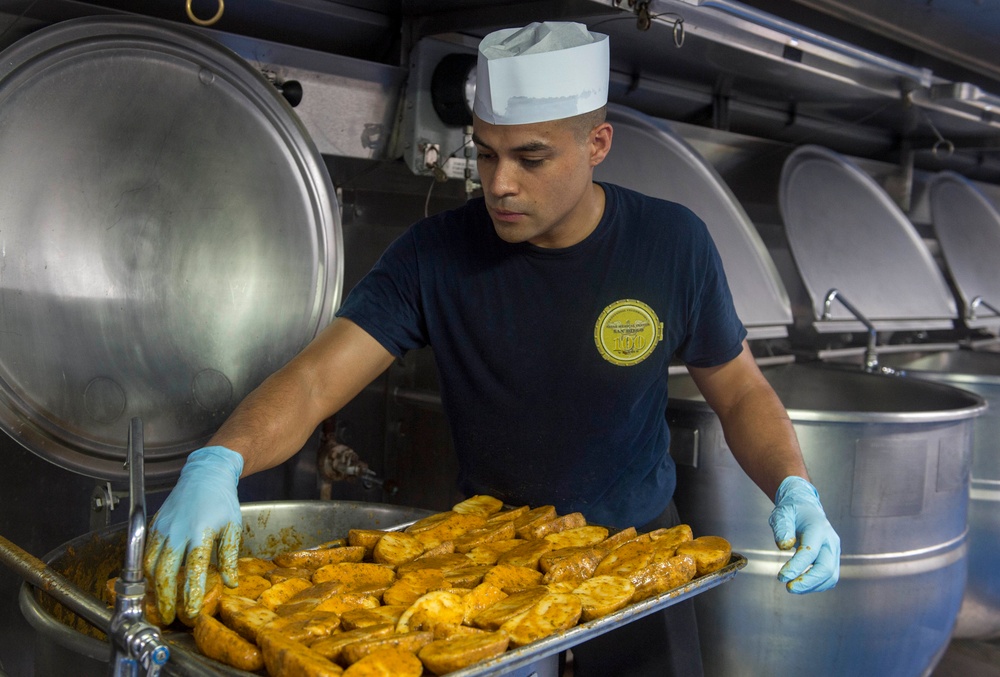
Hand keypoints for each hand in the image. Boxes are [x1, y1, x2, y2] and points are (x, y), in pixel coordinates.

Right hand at [144, 446, 242, 623]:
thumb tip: (230, 583)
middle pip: (165, 571)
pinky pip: (145, 552)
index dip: (191, 593)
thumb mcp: (233, 526)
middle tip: (170, 617)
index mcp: (201, 532)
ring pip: (150, 564)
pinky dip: (146, 571)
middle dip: (165, 598)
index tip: (191, 612)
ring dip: (153, 588)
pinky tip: (152, 583)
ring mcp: (163, 527)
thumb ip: (229, 556)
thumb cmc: (221, 500)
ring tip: (159, 604)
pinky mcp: (155, 525)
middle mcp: (178, 531)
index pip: (194, 569)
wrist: (205, 474)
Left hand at [768, 475, 839, 593]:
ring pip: (830, 576)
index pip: (810, 552)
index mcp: (818, 528)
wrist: (806, 509)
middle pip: (826, 568)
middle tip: (788, 588)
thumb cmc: (792, 512)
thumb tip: (784, 546)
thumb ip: (781, 528)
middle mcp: (830, 541)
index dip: (796, 567)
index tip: (781, 577)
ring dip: (811, 586)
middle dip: (808, 582)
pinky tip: (800, 584)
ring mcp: (835, 551)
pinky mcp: (833, 559)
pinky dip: (815, 585)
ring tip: (792, 587)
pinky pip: (829, 577)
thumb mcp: (781, 514)